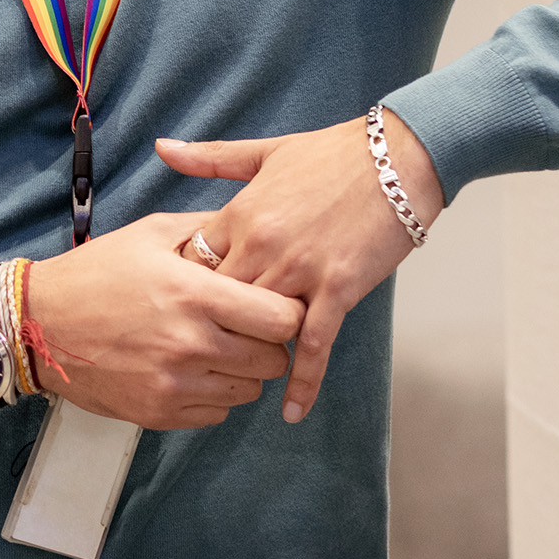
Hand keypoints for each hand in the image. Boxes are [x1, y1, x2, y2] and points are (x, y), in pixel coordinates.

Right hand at [16, 213, 305, 430]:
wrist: (37, 324)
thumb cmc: (96, 273)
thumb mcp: (150, 234)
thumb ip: (206, 230)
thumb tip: (252, 227)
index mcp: (194, 295)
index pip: (284, 319)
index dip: (285, 311)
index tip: (270, 304)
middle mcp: (191, 344)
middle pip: (274, 360)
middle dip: (266, 344)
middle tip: (242, 328)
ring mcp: (176, 384)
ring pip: (250, 391)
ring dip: (240, 371)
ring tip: (213, 347)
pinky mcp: (161, 413)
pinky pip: (218, 413)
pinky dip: (213, 393)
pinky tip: (189, 369)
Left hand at [154, 107, 445, 425]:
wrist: (396, 158)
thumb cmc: (331, 155)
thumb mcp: (263, 154)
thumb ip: (209, 159)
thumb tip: (162, 148)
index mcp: (241, 214)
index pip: (193, 265)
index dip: (185, 289)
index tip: (182, 307)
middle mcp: (263, 246)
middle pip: (218, 302)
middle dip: (209, 326)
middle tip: (201, 352)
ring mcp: (301, 270)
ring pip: (258, 326)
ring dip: (249, 352)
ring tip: (237, 379)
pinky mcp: (339, 289)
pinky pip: (314, 345)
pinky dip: (303, 380)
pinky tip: (290, 410)